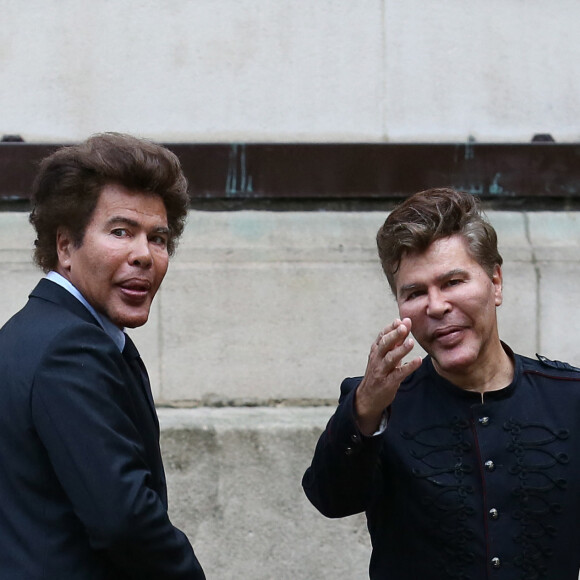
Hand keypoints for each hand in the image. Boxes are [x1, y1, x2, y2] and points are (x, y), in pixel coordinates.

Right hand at [354, 318, 421, 435]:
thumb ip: (395, 342)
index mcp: (376, 351)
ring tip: (411, 342)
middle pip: (384, 344)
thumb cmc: (379, 373)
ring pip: (390, 358)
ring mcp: (381, 371)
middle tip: (404, 326)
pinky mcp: (388, 383)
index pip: (382, 336)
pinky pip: (399, 374)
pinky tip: (418, 360)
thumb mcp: (384, 357)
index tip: (401, 320)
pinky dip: (409, 367)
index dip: (390, 328)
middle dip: (394, 335)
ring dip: (401, 350)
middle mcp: (377, 359)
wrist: (368, 397)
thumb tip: (404, 324)